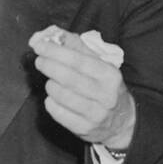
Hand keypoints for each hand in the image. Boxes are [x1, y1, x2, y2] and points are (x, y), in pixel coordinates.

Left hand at [28, 28, 133, 147]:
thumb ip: (77, 48)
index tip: (40, 46)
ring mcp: (95, 114)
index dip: (55, 52)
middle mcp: (105, 95)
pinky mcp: (84, 128)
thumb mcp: (100, 65)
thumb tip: (53, 35)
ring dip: (50, 85)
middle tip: (40, 61)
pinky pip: (57, 112)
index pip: (78, 60)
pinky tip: (54, 98)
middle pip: (68, 78)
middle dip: (49, 66)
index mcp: (109, 75)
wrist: (122, 121)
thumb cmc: (105, 87)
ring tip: (51, 81)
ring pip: (61, 95)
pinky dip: (50, 102)